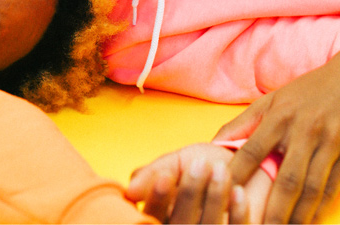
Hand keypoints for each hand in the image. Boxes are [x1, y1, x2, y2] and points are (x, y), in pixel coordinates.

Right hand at [127, 143, 252, 223]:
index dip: (158, 199)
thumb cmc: (208, 163)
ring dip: (215, 200)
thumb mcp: (178, 162)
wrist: (249, 164)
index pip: (152, 217)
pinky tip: (240, 192)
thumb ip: (154, 172)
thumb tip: (130, 192)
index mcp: (165, 217)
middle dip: (189, 195)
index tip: (165, 176)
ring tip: (223, 170)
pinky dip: (239, 214)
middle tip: (199, 165)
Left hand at [214, 53, 339, 222]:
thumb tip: (213, 143)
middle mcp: (303, 130)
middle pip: (287, 179)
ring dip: (297, 216)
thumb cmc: (303, 93)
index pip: (252, 150)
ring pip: (312, 189)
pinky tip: (308, 224)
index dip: (237, 175)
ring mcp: (328, 144)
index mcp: (279, 115)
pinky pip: (331, 188)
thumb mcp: (270, 100)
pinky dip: (319, 210)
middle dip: (273, 210)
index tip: (223, 196)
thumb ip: (243, 123)